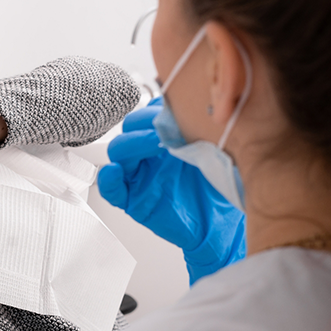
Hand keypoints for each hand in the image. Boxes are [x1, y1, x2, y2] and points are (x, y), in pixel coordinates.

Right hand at [98, 98, 245, 284]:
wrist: (221, 224)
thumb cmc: (218, 188)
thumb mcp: (212, 151)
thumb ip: (196, 129)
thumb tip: (188, 106)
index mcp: (163, 140)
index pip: (147, 115)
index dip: (154, 110)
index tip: (171, 110)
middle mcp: (148, 155)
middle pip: (128, 130)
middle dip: (143, 123)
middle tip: (164, 127)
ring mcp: (139, 176)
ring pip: (118, 153)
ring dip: (130, 144)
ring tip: (154, 144)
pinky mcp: (133, 200)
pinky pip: (111, 189)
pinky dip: (108, 180)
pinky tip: (115, 172)